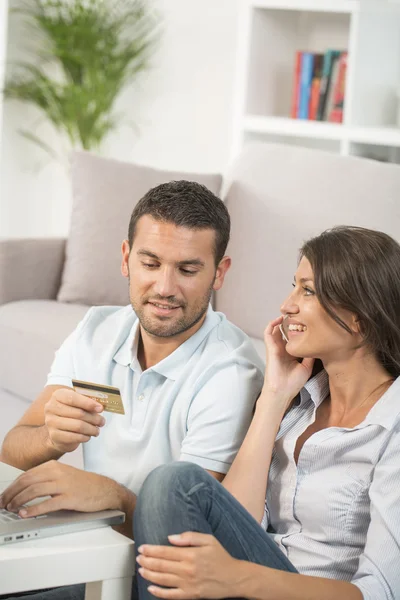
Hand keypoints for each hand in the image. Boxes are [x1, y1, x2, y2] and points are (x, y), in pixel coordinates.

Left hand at [0, 461, 121, 516]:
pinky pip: (47, 504)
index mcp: (54, 466)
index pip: (26, 475)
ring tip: (11, 509)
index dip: (12, 486)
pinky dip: (33, 510)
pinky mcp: (70, 497)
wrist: (104, 490)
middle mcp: (58, 472)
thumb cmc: (83, 485)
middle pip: (27, 481)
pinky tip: (25, 514)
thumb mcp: (63, 475)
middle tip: (3, 504)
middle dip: (12, 494)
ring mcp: (64, 484)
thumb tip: (24, 489)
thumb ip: (45, 479)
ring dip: (19, 501)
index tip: (4, 495)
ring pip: (34, 491)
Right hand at [44, 388, 104, 452]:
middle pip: (78, 413)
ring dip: (91, 429)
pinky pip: (74, 437)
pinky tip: (88, 436)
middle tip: (102, 421)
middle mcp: (51, 408)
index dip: (88, 403)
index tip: (100, 408)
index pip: (73, 398)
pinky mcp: (54, 435)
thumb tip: (99, 407)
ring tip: (96, 430)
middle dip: (94, 418)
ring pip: (78, 426)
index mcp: (58, 395)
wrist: (57, 430)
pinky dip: (85, 437)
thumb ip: (87, 402)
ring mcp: (51, 422)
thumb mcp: (77, 403)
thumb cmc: (70, 413)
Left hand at [137, 532, 244, 599]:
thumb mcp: (208, 540)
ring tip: (141, 569)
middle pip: (161, 565)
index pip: (165, 551)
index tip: (142, 548)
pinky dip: (159, 592)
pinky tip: (150, 588)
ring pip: (162, 579)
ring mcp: (188, 584)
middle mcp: (187, 569)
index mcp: (191, 554)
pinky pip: (171, 595)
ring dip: (149, 574)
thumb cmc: (221, 557)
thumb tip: (170, 538)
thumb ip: (189, 536)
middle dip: (147, 561)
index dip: (151, 550)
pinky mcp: (190, 595)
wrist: (234, 578)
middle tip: (138, 557)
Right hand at [262, 316, 314, 410]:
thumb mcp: (307, 366)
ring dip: (281, 320)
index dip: (299, 328)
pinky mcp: (270, 347)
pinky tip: (279, 319)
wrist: (282, 391)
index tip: (308, 321)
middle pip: (285, 330)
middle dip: (291, 321)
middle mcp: (283, 348)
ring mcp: (276, 347)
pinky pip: (268, 332)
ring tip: (289, 313)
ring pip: (276, 329)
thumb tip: (318, 343)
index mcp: (291, 352)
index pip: (294, 336)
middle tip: (299, 313)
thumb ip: (310, 355)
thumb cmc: (293, 382)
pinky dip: (271, 324)